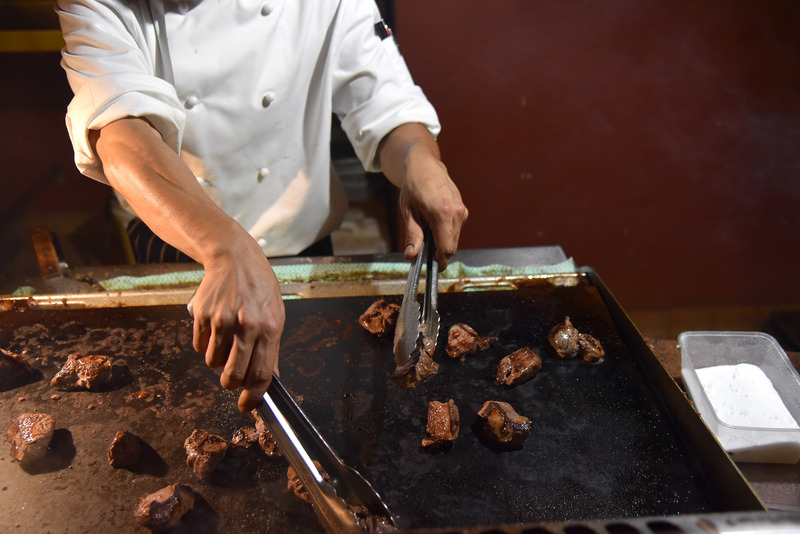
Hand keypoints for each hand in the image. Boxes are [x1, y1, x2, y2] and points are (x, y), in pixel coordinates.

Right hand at [190, 241, 284, 411]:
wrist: (234, 258)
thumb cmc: (259, 288)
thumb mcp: (276, 315)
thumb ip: (272, 349)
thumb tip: (269, 380)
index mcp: (270, 328)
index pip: (261, 374)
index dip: (253, 397)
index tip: (246, 406)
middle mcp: (246, 326)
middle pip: (233, 376)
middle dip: (231, 383)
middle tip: (232, 379)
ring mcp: (222, 320)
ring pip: (213, 363)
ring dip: (218, 361)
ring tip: (226, 341)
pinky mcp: (202, 316)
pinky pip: (199, 347)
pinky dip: (205, 345)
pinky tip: (215, 329)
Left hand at [378, 123, 467, 269]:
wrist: (425, 166)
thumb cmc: (414, 187)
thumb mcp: (409, 213)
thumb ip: (413, 236)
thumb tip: (411, 256)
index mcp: (443, 214)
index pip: (447, 248)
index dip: (439, 261)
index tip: (431, 267)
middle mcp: (457, 213)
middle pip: (452, 246)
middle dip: (439, 251)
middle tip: (423, 247)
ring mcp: (463, 211)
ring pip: (454, 239)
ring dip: (442, 241)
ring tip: (426, 229)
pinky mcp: (463, 210)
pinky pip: (455, 229)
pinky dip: (446, 232)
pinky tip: (434, 222)